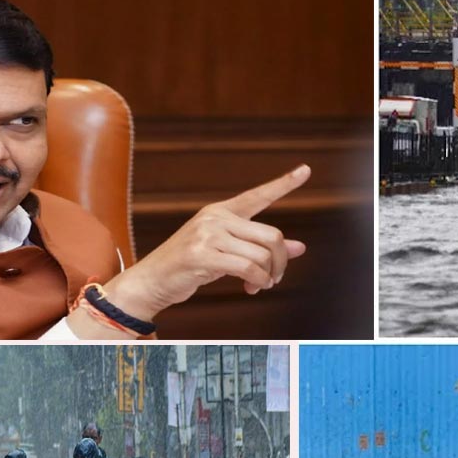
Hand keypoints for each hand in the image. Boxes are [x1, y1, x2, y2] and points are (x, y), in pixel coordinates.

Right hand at [103, 166, 310, 318]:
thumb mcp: (228, 253)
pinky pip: (247, 267)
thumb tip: (300, 247)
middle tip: (275, 278)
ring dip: (267, 276)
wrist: (152, 280)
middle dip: (280, 261)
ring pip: (261, 254)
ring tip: (259, 285)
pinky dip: (257, 281)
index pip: (257, 196)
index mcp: (221, 212)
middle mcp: (215, 217)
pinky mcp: (202, 254)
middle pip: (271, 235)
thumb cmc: (191, 267)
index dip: (284, 184)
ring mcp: (207, 234)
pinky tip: (253, 287)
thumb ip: (260, 248)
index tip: (306, 170)